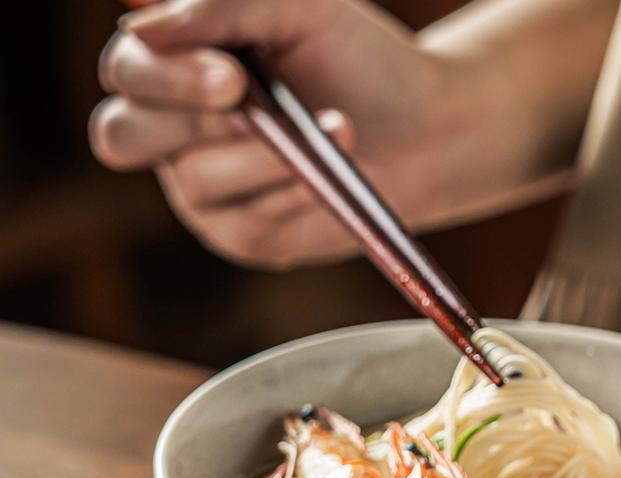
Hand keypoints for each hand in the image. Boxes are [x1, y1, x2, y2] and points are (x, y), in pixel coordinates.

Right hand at [90, 0, 616, 270]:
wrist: (424, 128)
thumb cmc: (358, 60)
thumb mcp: (299, 8)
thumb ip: (223, 5)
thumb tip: (144, 22)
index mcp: (172, 66)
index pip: (127, 72)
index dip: (166, 77)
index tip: (233, 76)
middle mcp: (173, 132)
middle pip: (122, 135)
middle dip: (191, 121)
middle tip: (250, 103)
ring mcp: (203, 189)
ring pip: (196, 182)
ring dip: (265, 158)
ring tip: (337, 130)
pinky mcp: (244, 236)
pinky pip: (246, 222)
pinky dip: (290, 195)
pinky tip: (328, 177)